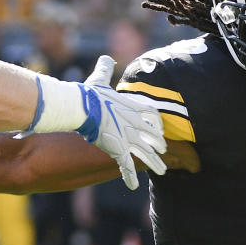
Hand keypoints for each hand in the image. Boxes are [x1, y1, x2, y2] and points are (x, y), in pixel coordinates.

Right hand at [75, 55, 166, 189]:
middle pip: (153, 136)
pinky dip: (129, 177)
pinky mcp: (118, 150)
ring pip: (146, 153)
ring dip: (154, 163)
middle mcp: (134, 123)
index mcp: (132, 107)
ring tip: (162, 171)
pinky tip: (134, 186)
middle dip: (159, 144)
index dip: (156, 123)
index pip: (152, 115)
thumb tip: (106, 58)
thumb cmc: (89, 94)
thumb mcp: (99, 79)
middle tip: (163, 150)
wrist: (83, 108)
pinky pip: (127, 166)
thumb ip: (105, 69)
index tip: (159, 129)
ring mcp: (128, 138)